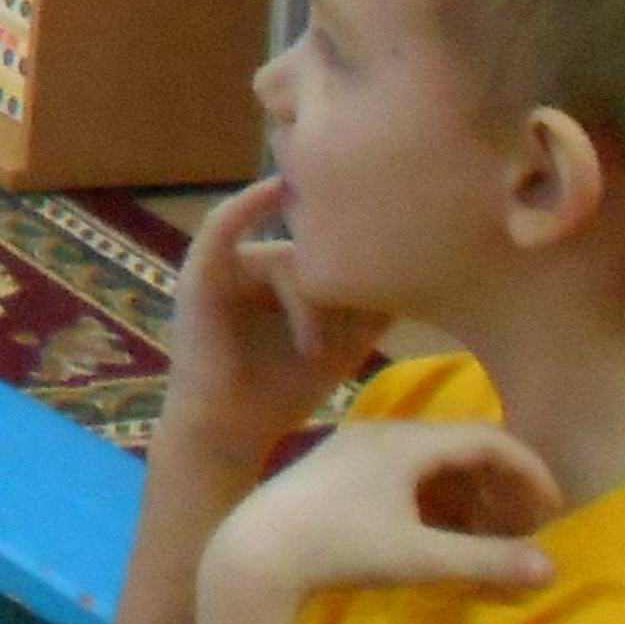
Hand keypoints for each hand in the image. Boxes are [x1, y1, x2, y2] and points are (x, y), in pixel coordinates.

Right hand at [163, 180, 375, 480]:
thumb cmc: (281, 393)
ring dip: (309, 303)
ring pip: (289, 258)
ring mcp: (225, 265)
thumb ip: (372, 307)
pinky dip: (250, 202)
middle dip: (339, 294)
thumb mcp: (342, 344)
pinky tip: (276, 189)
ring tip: (314, 351)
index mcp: (285, 278)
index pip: (334, 253)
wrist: (229, 434)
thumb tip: (423, 265)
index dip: (361, 275)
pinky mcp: (201, 271)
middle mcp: (254, 264)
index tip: (385, 294)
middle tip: (345, 341)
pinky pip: (224, 223)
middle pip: (316, 256)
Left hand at [204, 416, 560, 615]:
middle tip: (525, 531)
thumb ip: (488, 561)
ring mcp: (353, 451)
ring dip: (466, 498)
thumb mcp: (420, 558)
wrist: (251, 554)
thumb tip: (553, 569)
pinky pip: (400, 477)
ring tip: (489, 541)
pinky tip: (440, 541)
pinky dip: (432, 503)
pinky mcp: (333, 473)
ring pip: (428, 465)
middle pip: (459, 449)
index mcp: (406, 440)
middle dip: (499, 488)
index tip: (555, 509)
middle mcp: (380, 433)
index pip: (487, 438)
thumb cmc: (339, 549)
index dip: (528, 471)